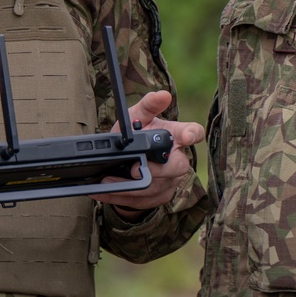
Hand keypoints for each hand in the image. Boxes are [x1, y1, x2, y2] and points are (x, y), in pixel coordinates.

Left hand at [92, 90, 203, 218]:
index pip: (194, 132)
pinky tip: (101, 192)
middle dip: (157, 170)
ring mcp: (171, 180)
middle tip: (134, 168)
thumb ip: (148, 106)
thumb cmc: (136, 133)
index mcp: (177, 136)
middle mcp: (179, 160)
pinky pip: (142, 201)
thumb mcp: (137, 116)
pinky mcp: (159, 196)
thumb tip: (162, 95)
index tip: (186, 135)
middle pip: (178, 167)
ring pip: (156, 188)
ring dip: (129, 186)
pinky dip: (119, 197)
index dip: (192, 134)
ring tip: (106, 181)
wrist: (126, 159)